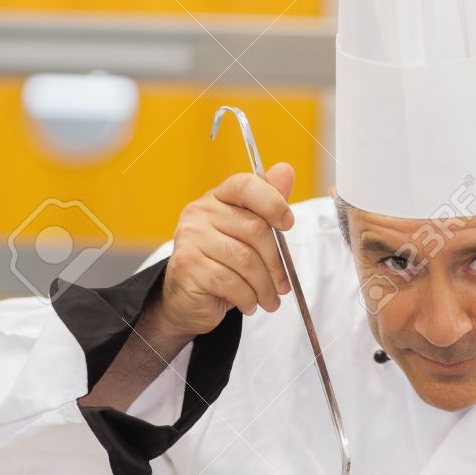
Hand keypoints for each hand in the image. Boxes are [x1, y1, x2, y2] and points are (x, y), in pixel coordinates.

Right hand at [158, 164, 294, 338]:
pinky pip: (231, 283)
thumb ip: (266, 206)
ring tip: (269, 300)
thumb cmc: (221, 263)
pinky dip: (248, 298)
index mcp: (217, 198)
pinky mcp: (188, 266)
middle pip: (255, 229)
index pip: (246, 185)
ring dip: (264, 287)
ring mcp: (190, 238)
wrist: (187, 299)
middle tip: (283, 286)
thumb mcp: (247, 235)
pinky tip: (250, 304)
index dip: (272, 201)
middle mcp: (199, 212)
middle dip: (276, 264)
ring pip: (246, 260)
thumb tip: (286, 170)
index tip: (288, 223)